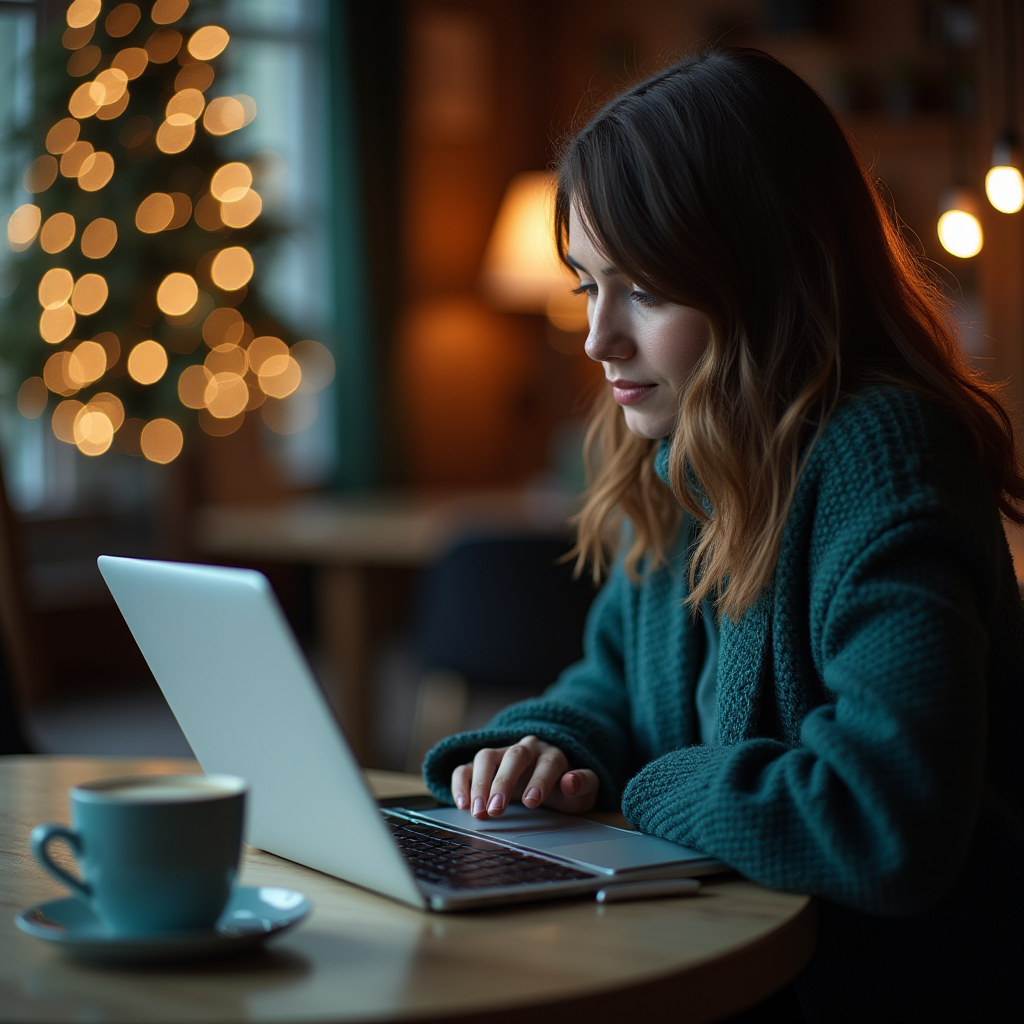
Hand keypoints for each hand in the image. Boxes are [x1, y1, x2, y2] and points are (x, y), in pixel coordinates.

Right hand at [450, 735, 598, 818]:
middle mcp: (526, 750)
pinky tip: (462, 804)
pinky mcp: (484, 766)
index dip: (540, 781)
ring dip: (480, 784)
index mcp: (552, 755)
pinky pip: (467, 767)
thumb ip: (584, 784)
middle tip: (496, 810)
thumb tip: (572, 781)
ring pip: (487, 756)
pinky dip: (462, 783)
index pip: (547, 763)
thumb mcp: (583, 792)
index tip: (531, 803)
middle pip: (514, 756)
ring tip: (478, 811)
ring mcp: (502, 755)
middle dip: (503, 782)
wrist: (549, 779)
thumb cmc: (565, 789)